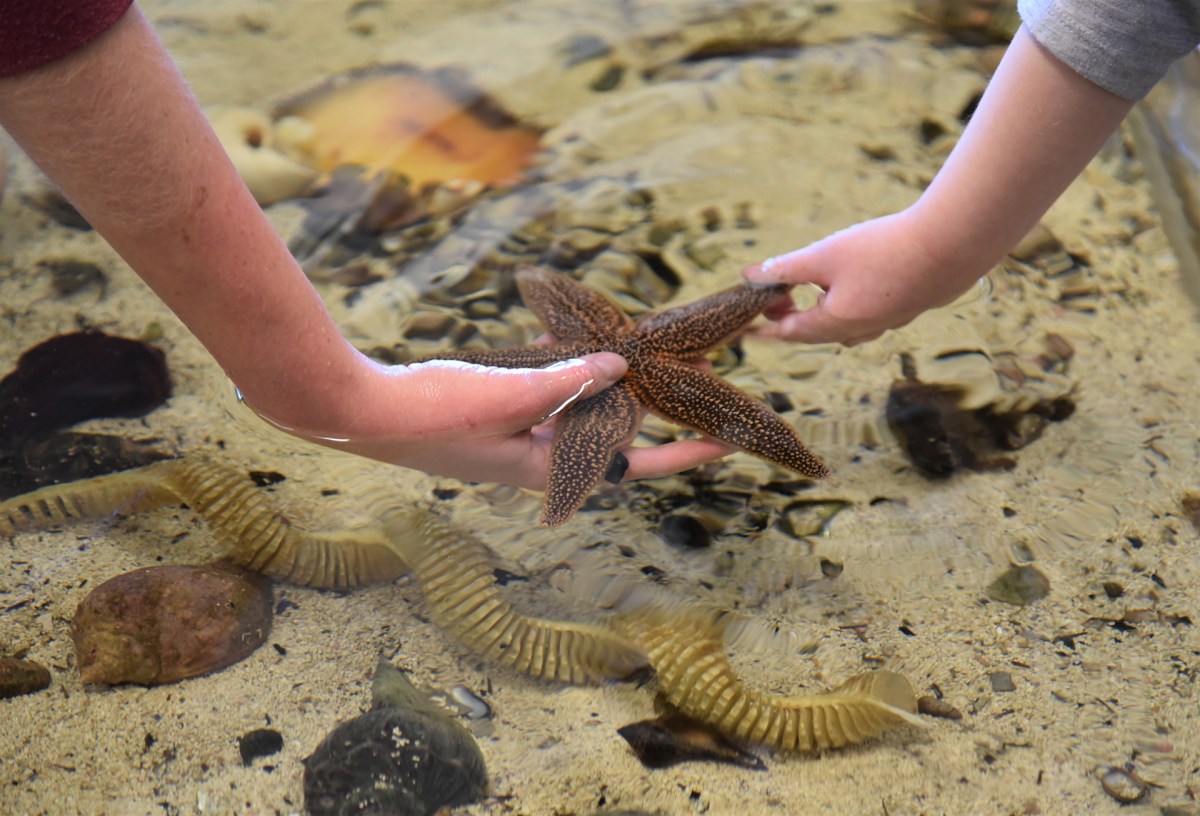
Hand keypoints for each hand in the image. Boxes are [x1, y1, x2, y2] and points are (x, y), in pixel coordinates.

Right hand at [251, 351, 732, 488]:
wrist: (359, 410)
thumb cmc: (432, 414)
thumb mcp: (510, 395)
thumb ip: (568, 381)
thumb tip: (618, 365)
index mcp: (544, 468)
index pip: (631, 467)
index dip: (681, 455)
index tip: (723, 440)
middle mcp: (535, 456)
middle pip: (611, 433)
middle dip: (649, 405)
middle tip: (687, 374)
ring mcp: (512, 433)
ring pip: (577, 407)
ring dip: (607, 381)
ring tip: (640, 350)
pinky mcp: (490, 409)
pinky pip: (542, 390)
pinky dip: (560, 365)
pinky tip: (571, 333)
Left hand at [742, 209, 977, 345]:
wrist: (952, 246)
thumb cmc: (882, 249)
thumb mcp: (824, 256)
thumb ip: (784, 269)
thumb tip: (749, 276)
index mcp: (835, 322)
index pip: (787, 333)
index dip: (762, 329)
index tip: (743, 330)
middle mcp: (860, 330)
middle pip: (813, 332)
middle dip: (789, 316)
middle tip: (775, 293)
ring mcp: (886, 322)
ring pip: (842, 327)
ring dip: (819, 313)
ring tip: (810, 290)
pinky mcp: (906, 308)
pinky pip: (866, 317)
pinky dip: (847, 306)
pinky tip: (852, 288)